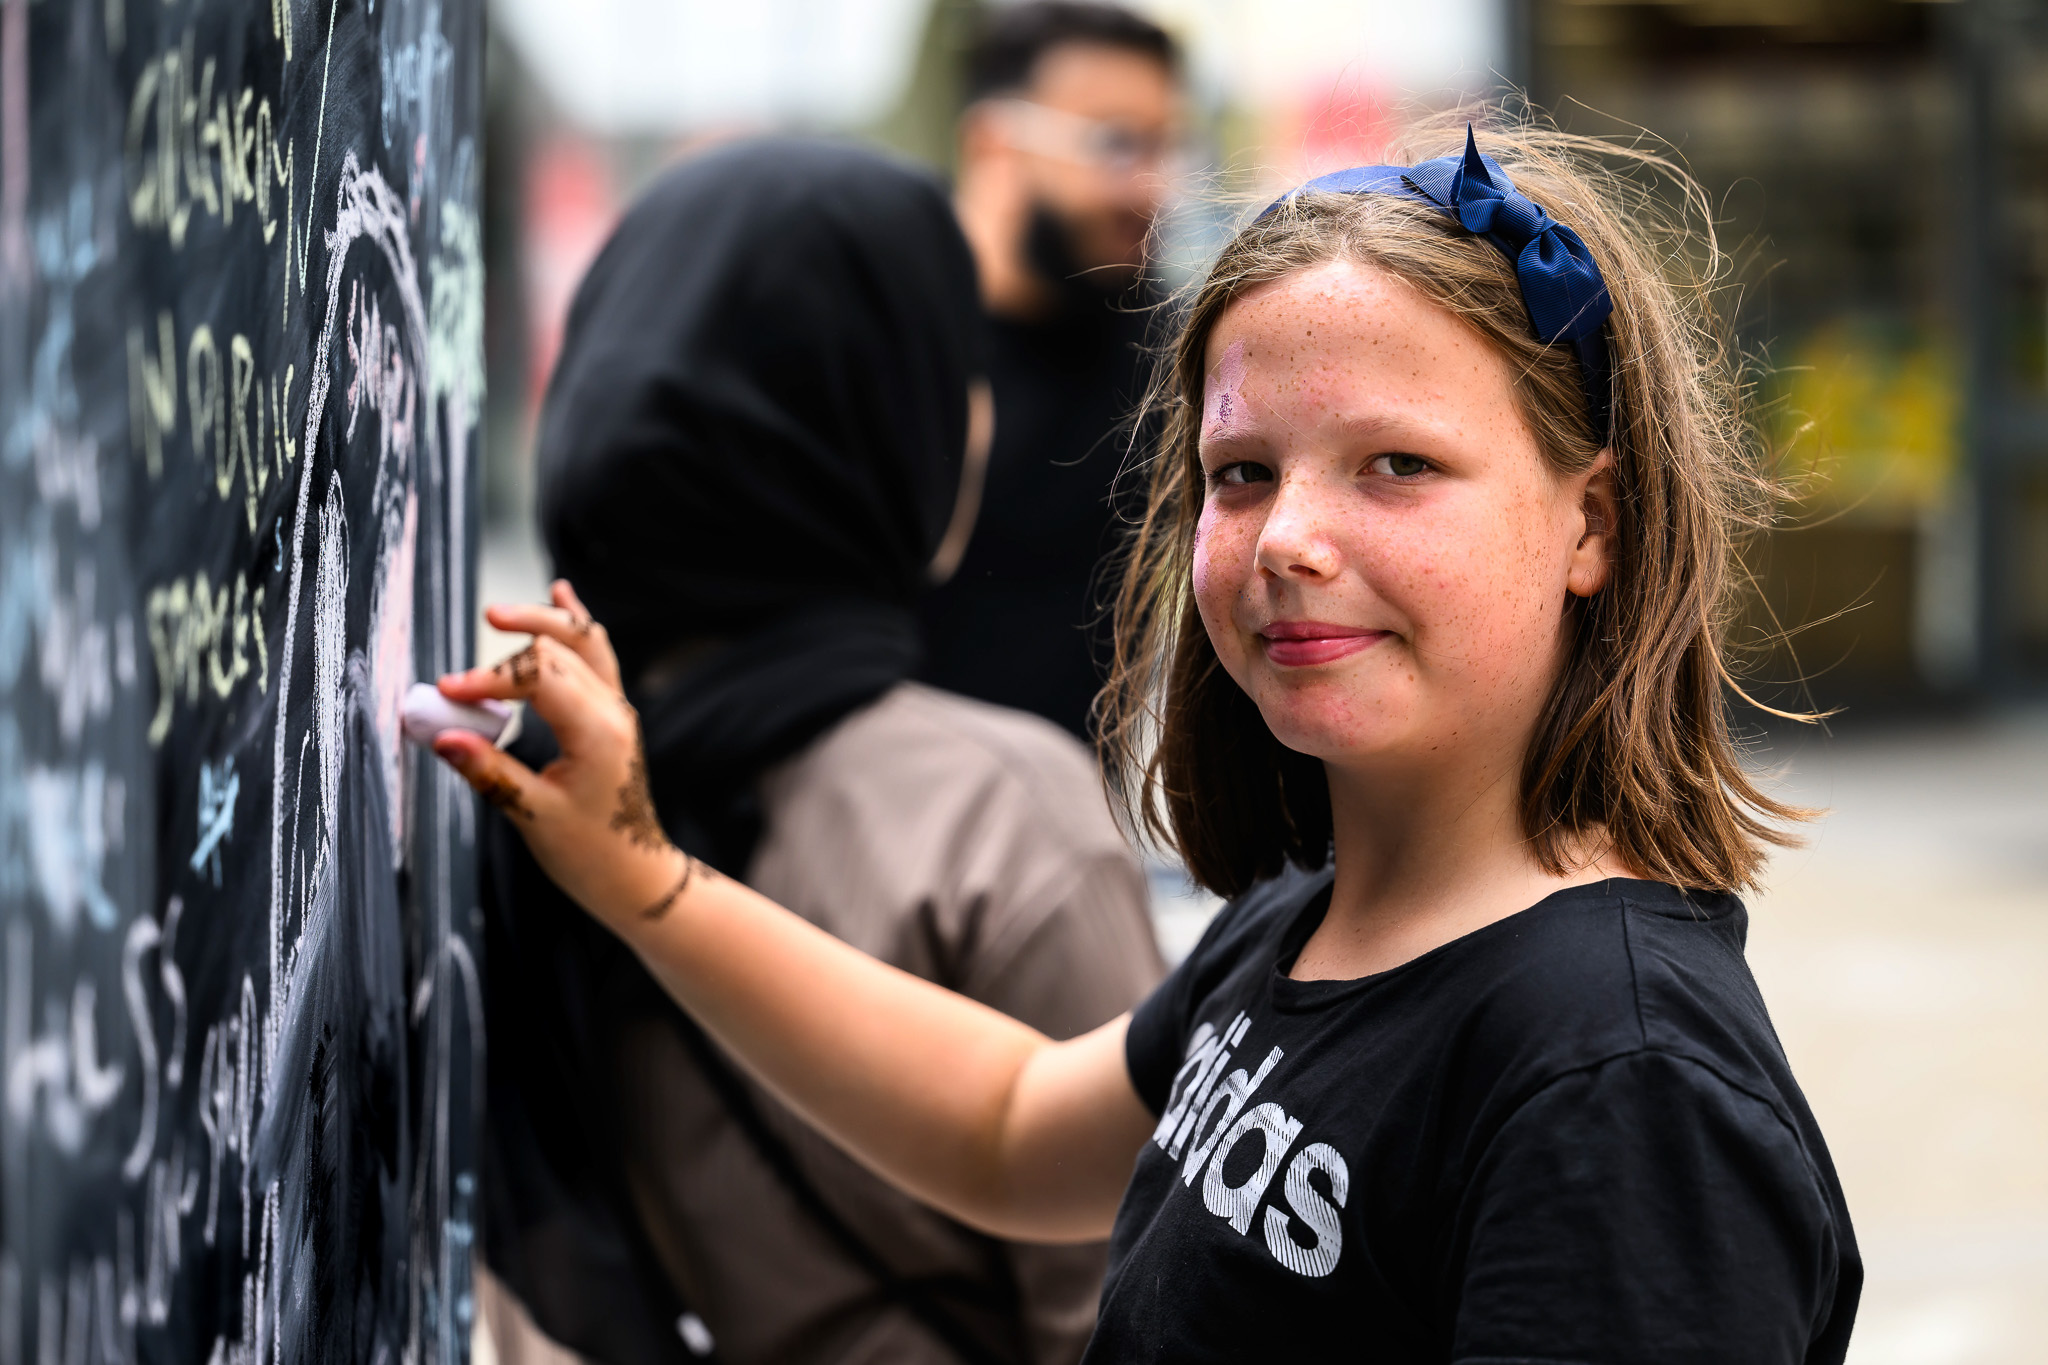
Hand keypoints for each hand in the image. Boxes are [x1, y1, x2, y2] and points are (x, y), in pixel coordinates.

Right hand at [431, 580, 699, 926]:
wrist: (637, 876)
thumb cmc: (591, 854)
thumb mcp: (533, 817)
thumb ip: (488, 771)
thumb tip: (439, 735)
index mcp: (599, 733)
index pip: (540, 679)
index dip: (489, 680)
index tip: (446, 693)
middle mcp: (614, 712)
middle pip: (559, 651)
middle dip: (506, 653)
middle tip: (459, 668)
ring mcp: (616, 710)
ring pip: (581, 644)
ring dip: (541, 625)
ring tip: (499, 614)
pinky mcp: (610, 716)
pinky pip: (596, 657)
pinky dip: (574, 627)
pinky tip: (561, 594)